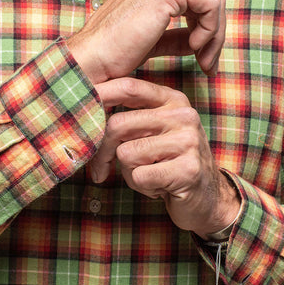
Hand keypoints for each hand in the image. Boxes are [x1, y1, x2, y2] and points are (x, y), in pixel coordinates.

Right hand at [67, 0, 225, 83]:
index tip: (203, 61)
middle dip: (214, 36)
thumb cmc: (113, 56)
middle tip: (209, 66)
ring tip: (203, 61)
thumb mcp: (151, 42)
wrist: (93, 60)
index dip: (206, 31)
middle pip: (207, 0)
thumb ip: (173, 37)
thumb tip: (195, 41)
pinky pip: (211, 5)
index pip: (195, 0)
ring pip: (214, 2)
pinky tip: (193, 48)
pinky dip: (210, 30)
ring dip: (215, 36)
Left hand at [91, 78, 240, 236]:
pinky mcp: (188, 169)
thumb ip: (128, 119)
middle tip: (103, 168)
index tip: (75, 104)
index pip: (129, 86)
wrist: (208, 198)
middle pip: (118, 124)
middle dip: (103, 151)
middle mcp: (182, 115)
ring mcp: (188, 141)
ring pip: (126, 154)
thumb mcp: (153, 133)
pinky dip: (141, 187)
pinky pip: (139, 176)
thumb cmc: (169, 163)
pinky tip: (159, 187)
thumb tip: (81, 114)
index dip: (99, 94)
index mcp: (172, 100)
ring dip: (128, 172)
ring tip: (149, 174)